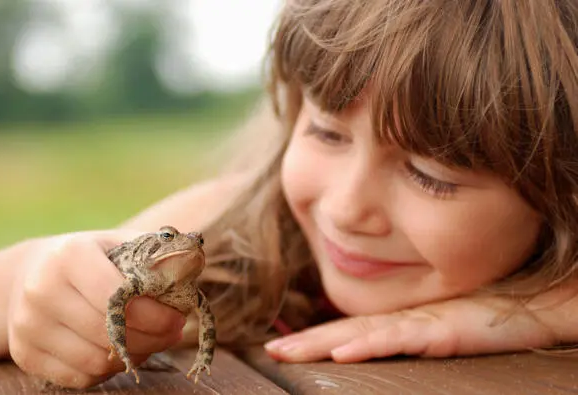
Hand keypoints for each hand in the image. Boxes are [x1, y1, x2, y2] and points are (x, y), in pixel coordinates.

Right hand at [7, 230, 185, 388]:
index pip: (117, 297)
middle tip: (173, 333)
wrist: (32, 273)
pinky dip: (110, 369)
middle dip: (151, 338)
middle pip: (108, 333)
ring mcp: (27, 325)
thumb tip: (194, 263)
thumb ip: (157, 254)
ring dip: (134, 356)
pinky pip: (80, 377)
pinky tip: (123, 350)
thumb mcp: (121, 244)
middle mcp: (41, 290)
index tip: (178, 319)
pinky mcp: (24, 353)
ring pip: (96, 361)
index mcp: (69, 256)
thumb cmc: (93, 257)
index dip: (154, 314)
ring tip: (151, 341)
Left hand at [264, 295, 558, 362]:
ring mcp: (422, 323)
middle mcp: (405, 319)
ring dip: (323, 344)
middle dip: (306, 343)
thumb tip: (377, 344)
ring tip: (287, 353)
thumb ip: (412, 335)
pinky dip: (370, 346)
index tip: (281, 346)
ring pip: (363, 335)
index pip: (349, 330)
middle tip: (269, 350)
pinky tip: (344, 353)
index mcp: (402, 320)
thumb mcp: (443, 329)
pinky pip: (401, 339)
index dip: (314, 337)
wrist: (533, 302)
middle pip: (345, 332)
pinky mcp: (444, 330)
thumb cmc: (491, 315)